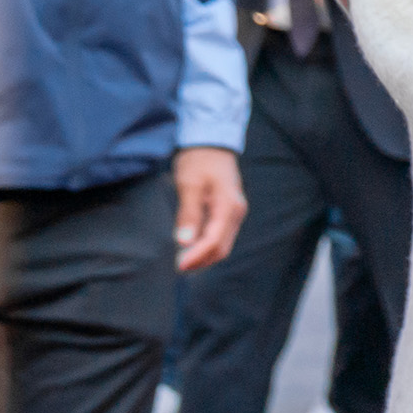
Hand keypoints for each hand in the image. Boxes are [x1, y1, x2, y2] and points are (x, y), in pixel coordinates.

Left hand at [171, 145, 245, 270]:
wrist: (211, 144)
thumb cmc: (199, 161)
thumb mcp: (190, 184)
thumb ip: (188, 213)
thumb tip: (184, 242)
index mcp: (229, 206)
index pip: (215, 240)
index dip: (197, 256)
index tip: (179, 265)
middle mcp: (236, 212)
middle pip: (221, 248)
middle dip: (201, 261)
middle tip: (176, 267)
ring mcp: (233, 213)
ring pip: (222, 245)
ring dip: (203, 256)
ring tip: (181, 261)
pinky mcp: (227, 213)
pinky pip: (220, 236)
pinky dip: (205, 246)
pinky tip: (190, 248)